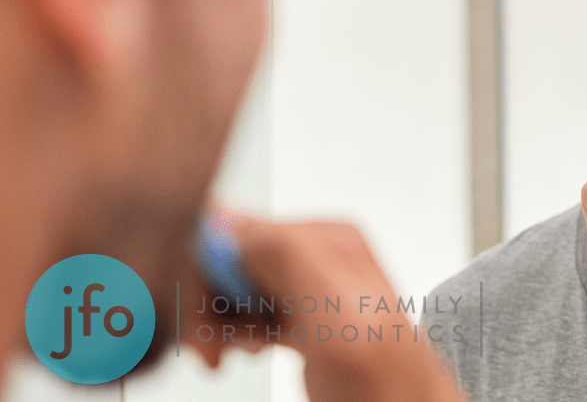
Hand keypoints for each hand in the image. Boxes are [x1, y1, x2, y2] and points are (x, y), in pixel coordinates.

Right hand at [185, 212, 462, 401]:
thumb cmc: (385, 377)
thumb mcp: (333, 306)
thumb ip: (283, 254)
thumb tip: (224, 215)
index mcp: (325, 238)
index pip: (235, 230)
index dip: (204, 273)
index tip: (194, 315)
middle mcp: (316, 256)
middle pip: (228, 260)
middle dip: (206, 303)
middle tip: (207, 346)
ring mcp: (308, 289)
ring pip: (232, 289)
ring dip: (216, 321)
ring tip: (224, 352)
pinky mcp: (302, 320)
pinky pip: (248, 312)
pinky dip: (233, 332)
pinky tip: (243, 350)